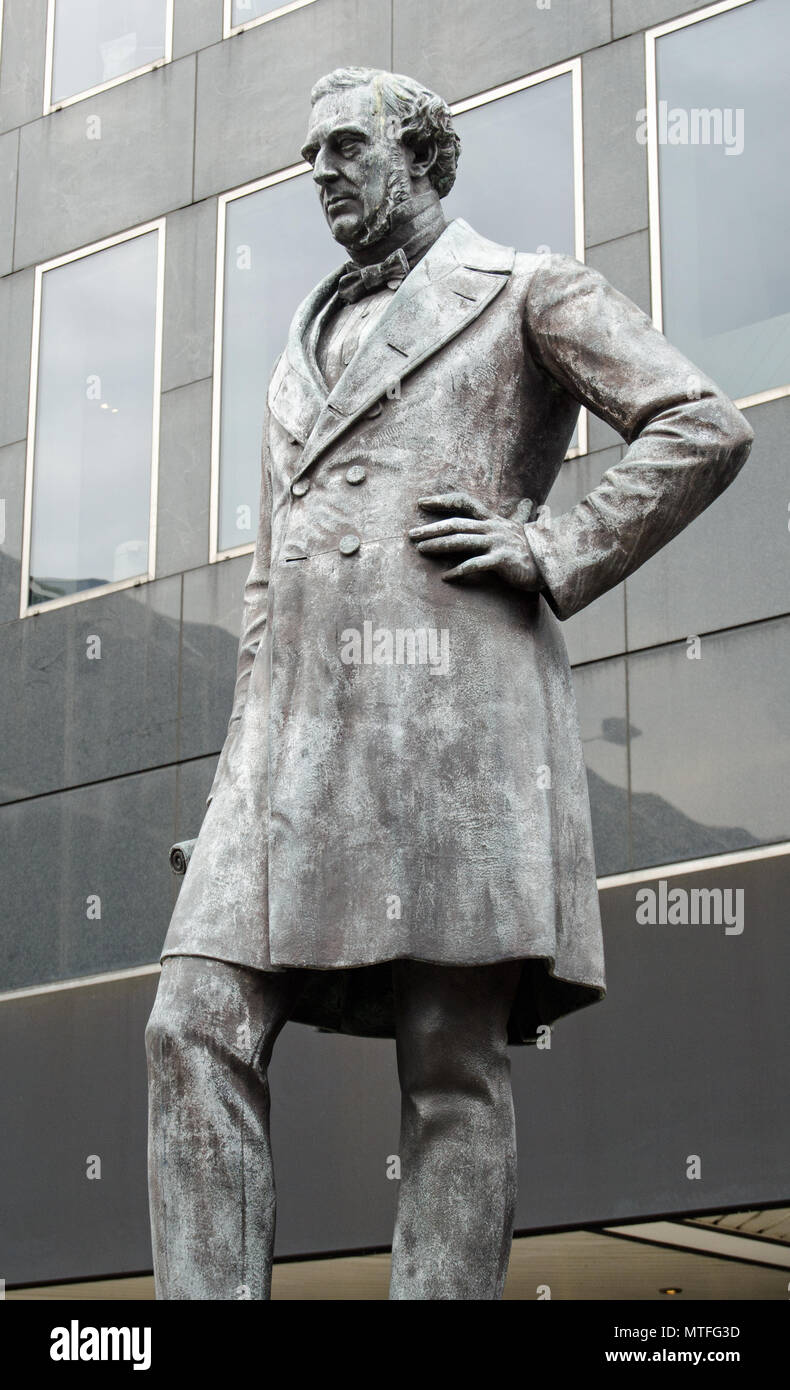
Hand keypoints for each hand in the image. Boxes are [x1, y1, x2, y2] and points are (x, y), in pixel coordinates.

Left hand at [408, 491, 541, 589]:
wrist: (554, 563)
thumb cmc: (537, 548)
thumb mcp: (525, 528)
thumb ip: (521, 516)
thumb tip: (532, 503)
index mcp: (493, 520)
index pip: (464, 503)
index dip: (442, 501)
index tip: (422, 502)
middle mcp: (492, 528)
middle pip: (456, 524)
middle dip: (431, 528)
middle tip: (411, 535)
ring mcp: (497, 544)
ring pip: (462, 541)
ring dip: (439, 546)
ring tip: (420, 550)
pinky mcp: (501, 561)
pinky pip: (476, 565)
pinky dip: (460, 571)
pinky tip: (446, 577)